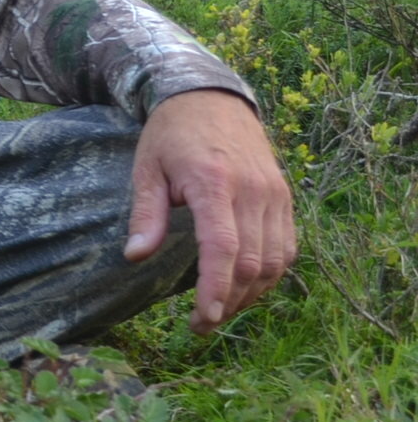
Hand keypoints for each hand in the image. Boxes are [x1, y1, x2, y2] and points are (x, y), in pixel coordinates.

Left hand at [125, 88, 295, 333]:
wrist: (210, 97)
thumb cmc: (171, 134)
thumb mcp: (146, 169)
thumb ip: (145, 215)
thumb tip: (135, 257)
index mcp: (214, 183)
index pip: (223, 248)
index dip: (216, 289)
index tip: (204, 319)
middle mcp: (253, 190)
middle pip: (252, 262)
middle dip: (230, 302)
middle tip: (202, 324)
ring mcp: (274, 193)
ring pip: (275, 260)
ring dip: (252, 294)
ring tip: (222, 310)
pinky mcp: (284, 196)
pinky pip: (287, 246)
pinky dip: (271, 273)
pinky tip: (246, 285)